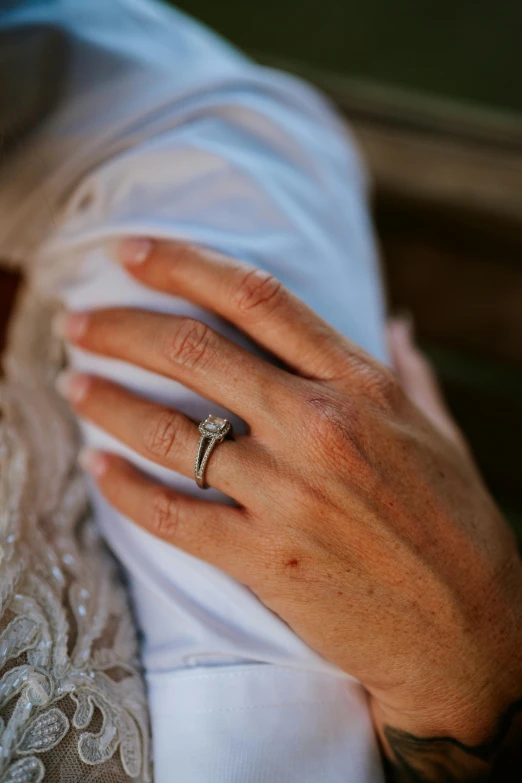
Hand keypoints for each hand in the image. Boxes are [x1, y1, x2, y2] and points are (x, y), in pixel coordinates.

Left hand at [55, 239, 521, 779]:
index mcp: (362, 385)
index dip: (185, 265)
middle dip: (121, 327)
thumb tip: (394, 321)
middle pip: (194, 351)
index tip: (131, 251)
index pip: (258, 299)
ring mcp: (290, 495)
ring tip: (74, 383)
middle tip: (77, 321)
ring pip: (169, 431)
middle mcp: (320, 428)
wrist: (468, 631)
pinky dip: (124, 489)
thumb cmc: (457, 524)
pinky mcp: (267, 560)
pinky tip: (96, 467)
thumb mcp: (441, 432)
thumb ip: (408, 370)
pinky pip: (173, 515)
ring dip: (107, 401)